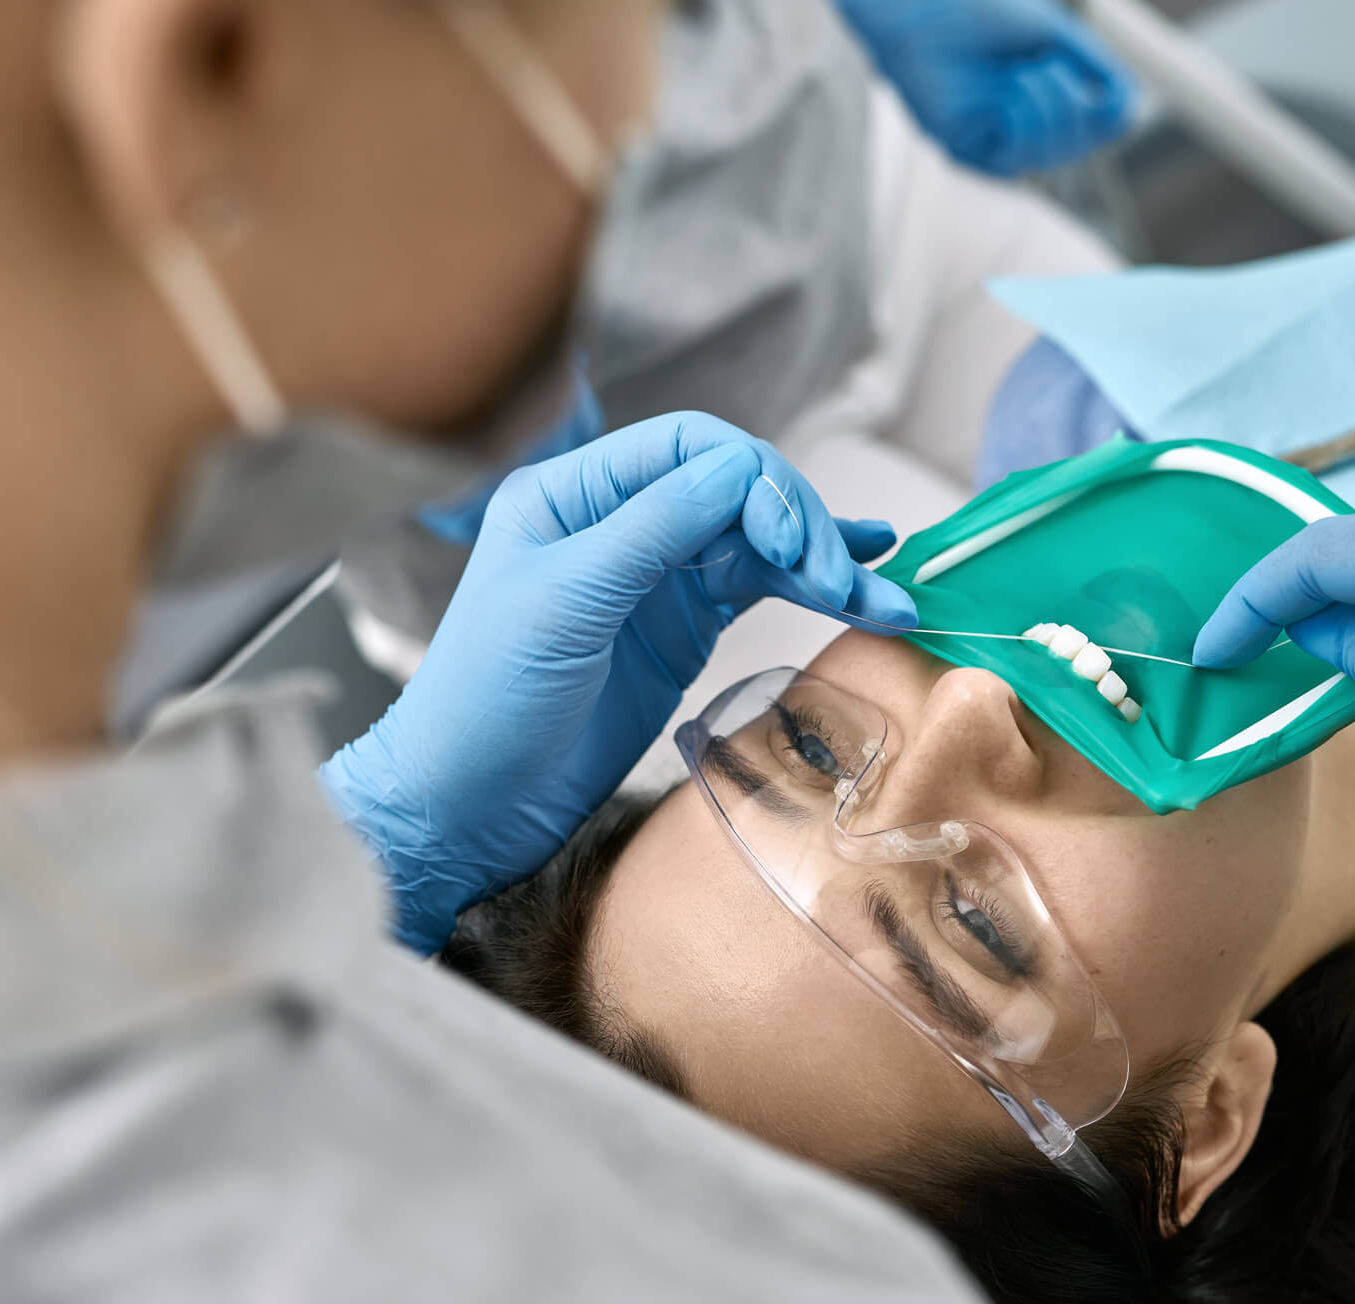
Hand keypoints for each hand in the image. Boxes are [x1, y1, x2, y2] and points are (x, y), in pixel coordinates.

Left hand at [322, 412, 917, 953]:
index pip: (689, 447)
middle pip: (737, 490)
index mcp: (572, 492)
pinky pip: (761, 588)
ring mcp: (655, 575)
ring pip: (760, 542)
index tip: (792, 537)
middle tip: (843, 582)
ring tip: (886, 600)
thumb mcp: (564, 602)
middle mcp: (618, 520)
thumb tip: (741, 467)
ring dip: (826, 564)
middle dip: (801, 526)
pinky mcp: (681, 628)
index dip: (755, 478)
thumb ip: (652, 528)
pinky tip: (867, 584)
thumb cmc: (486, 700)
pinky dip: (814, 589)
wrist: (468, 805)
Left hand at [834, 0, 1135, 176]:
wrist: (924, 11)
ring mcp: (996, 139)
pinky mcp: (968, 149)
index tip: (1114, 92)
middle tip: (1050, 66)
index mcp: (1049, 93)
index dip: (1115, 117)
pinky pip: (1014, 158)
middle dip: (1076, 107)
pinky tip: (1008, 93)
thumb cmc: (981, 13)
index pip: (1099, 127)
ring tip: (1024, 73)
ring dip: (1048, 110)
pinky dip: (1021, 122)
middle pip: (1079, 146)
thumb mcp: (1054, 33)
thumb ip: (1093, 64)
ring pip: (1049, 156)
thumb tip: (1128, 99)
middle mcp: (1026, 122)